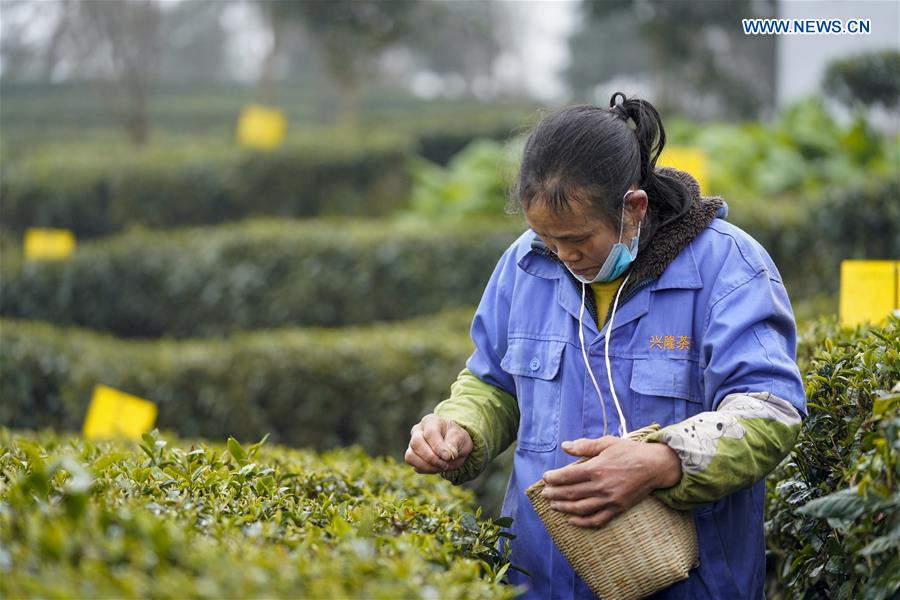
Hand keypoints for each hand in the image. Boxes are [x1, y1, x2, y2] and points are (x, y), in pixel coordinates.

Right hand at [405, 414, 473, 473]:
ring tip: (442, 466)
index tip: (448, 456)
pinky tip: (438, 467)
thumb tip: (446, 456)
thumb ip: (453, 444)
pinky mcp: (413, 457)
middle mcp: (418, 431)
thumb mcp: (460, 437)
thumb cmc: (456, 437)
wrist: (455, 445)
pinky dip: (427, 470)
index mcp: (431, 421)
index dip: (438, 447)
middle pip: (416, 443)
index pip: (430, 433)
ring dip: (427, 466)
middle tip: (445, 463)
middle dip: (431, 457)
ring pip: (410, 456)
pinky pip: (415, 466)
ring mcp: (412, 444)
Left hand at [540, 436, 681, 527]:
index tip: (545, 478)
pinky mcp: (618, 508)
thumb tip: (565, 446)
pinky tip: (572, 521)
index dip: (554, 478)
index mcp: (596, 468)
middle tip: (544, 494)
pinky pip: (597, 519)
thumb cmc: (630, 451)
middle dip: (554, 494)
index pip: (567, 476)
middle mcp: (601, 486)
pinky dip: (583, 522)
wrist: (655, 466)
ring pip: (581, 508)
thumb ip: (585, 446)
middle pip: (571, 493)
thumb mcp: (607, 443)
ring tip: (553, 506)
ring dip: (564, 508)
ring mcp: (610, 499)